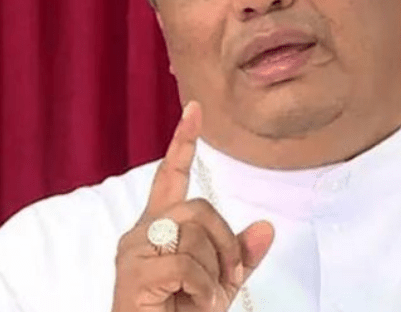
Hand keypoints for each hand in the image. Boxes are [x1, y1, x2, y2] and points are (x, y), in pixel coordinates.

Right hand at [112, 101, 274, 310]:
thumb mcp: (219, 283)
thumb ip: (240, 255)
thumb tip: (267, 226)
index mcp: (159, 227)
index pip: (171, 176)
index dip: (183, 142)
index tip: (196, 110)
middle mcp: (140, 232)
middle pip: (199, 208)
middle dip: (224, 244)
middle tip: (225, 279)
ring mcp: (133, 252)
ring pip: (194, 234)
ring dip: (214, 272)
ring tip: (203, 298)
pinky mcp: (133, 274)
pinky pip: (186, 264)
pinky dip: (203, 289)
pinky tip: (195, 305)